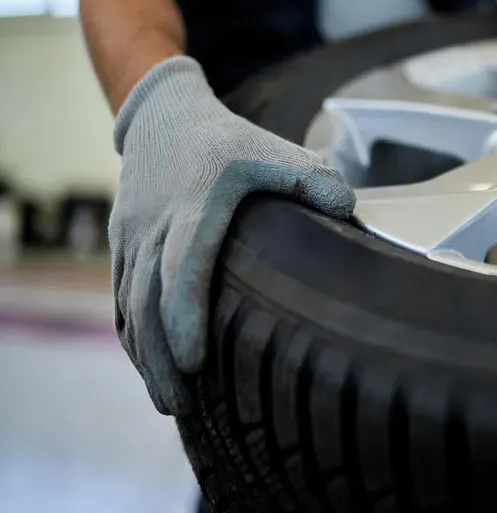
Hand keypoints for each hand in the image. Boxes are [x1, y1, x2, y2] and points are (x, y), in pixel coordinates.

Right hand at [110, 57, 355, 415]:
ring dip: (144, 356)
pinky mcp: (121, 243)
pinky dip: (131, 335)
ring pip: (128, 307)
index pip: (181, 268)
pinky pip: (119, 297)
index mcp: (194, 206)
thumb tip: (350, 211)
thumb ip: (312, 179)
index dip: (184, 317)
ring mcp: (131, 236)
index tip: (196, 362)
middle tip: (181, 406)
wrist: (161, 116)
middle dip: (161, 358)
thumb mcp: (271, 149)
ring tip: (167, 401)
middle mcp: (154, 226)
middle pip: (147, 302)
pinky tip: (149, 364)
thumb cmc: (223, 139)